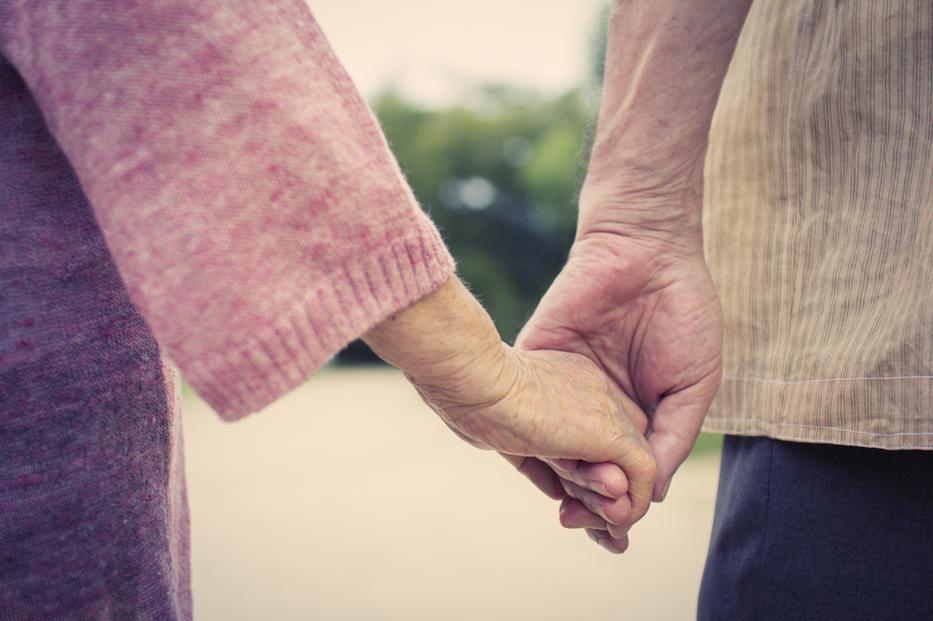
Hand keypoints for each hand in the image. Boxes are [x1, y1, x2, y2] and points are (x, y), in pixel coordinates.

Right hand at [363, 277, 656, 552]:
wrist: (474, 380)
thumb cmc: (469, 398)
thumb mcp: (505, 428)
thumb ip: (537, 455)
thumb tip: (558, 491)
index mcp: (569, 380)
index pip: (592, 431)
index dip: (584, 471)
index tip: (567, 502)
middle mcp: (595, 389)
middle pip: (615, 449)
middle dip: (606, 494)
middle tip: (592, 526)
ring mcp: (606, 408)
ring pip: (630, 464)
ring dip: (615, 505)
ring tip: (605, 534)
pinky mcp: (612, 433)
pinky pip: (643, 475)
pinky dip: (632, 506)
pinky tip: (613, 526)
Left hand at [516, 227, 721, 543]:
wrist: (645, 249)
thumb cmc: (682, 313)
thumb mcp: (691, 386)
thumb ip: (671, 438)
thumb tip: (652, 493)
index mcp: (633, 414)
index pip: (621, 471)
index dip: (620, 505)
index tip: (617, 535)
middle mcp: (593, 407)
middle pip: (581, 468)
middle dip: (582, 503)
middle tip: (582, 528)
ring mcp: (562, 386)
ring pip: (550, 447)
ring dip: (554, 482)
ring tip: (565, 512)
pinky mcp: (536, 362)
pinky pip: (525, 407)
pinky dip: (527, 439)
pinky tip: (539, 468)